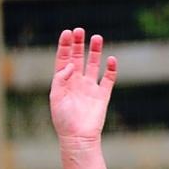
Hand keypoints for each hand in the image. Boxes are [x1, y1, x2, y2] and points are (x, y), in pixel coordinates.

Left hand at [49, 29, 116, 146]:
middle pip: (78, 58)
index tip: (68, 32)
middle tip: (80, 30)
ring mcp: (90, 88)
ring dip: (95, 51)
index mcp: (63, 82)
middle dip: (78, 44)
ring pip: (93, 65)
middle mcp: (76, 82)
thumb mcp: (56, 97)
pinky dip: (111, 69)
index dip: (65, 46)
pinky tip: (111, 59)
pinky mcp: (102, 96)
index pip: (64, 59)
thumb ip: (61, 78)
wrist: (79, 137)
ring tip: (97, 37)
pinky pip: (108, 79)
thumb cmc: (63, 119)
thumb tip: (70, 64)